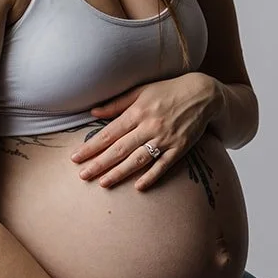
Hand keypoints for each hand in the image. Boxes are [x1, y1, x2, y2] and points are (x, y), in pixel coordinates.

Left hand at [70, 74, 220, 190]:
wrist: (202, 94)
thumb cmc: (167, 91)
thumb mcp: (141, 91)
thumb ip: (116, 103)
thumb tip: (92, 112)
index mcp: (138, 111)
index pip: (109, 133)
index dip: (91, 146)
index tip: (76, 157)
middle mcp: (149, 126)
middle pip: (120, 149)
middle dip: (99, 163)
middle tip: (82, 176)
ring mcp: (165, 138)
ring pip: (138, 159)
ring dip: (120, 173)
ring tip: (103, 184)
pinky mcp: (179, 148)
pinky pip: (163, 165)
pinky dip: (151, 176)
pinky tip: (138, 187)